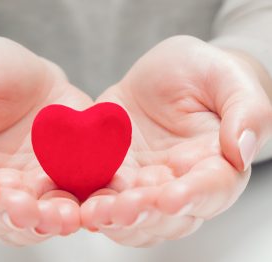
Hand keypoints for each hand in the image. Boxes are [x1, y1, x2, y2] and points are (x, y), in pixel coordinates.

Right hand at [0, 37, 92, 245]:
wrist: (34, 77)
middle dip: (1, 217)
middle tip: (21, 206)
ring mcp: (22, 192)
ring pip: (23, 225)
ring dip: (40, 224)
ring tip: (58, 214)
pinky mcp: (55, 188)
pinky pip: (62, 210)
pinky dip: (71, 214)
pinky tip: (81, 209)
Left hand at [81, 35, 271, 246]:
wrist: (169, 75)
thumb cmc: (204, 74)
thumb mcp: (227, 77)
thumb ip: (246, 111)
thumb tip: (243, 149)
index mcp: (216, 163)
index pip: (211, 189)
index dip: (193, 196)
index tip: (171, 197)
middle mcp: (180, 181)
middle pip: (167, 214)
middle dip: (144, 214)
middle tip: (122, 208)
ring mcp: (144, 181)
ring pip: (132, 215)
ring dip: (113, 218)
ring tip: (94, 212)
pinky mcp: (115, 172)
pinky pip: (101, 193)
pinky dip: (88, 201)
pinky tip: (76, 202)